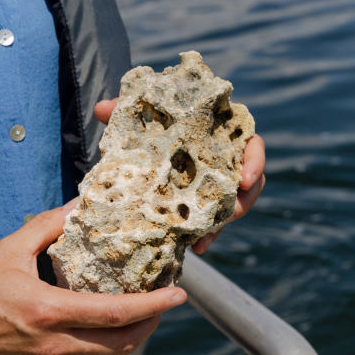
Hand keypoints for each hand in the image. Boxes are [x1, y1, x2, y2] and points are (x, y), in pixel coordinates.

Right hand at [0, 200, 187, 354]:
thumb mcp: (9, 251)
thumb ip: (47, 226)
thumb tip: (76, 206)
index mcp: (48, 312)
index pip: (115, 313)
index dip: (152, 306)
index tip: (177, 295)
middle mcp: (55, 343)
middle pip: (123, 342)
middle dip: (151, 322)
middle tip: (165, 301)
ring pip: (107, 352)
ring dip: (129, 331)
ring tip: (140, 307)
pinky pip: (85, 353)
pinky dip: (103, 337)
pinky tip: (102, 317)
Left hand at [94, 98, 265, 253]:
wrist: (138, 147)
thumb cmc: (146, 125)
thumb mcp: (137, 119)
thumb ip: (122, 111)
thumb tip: (101, 107)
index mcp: (219, 134)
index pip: (251, 145)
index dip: (254, 162)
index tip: (243, 180)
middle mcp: (224, 159)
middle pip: (250, 182)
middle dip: (242, 202)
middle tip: (229, 216)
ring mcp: (216, 184)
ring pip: (233, 205)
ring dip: (221, 224)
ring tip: (202, 240)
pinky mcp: (204, 203)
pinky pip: (213, 220)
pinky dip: (205, 234)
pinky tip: (193, 247)